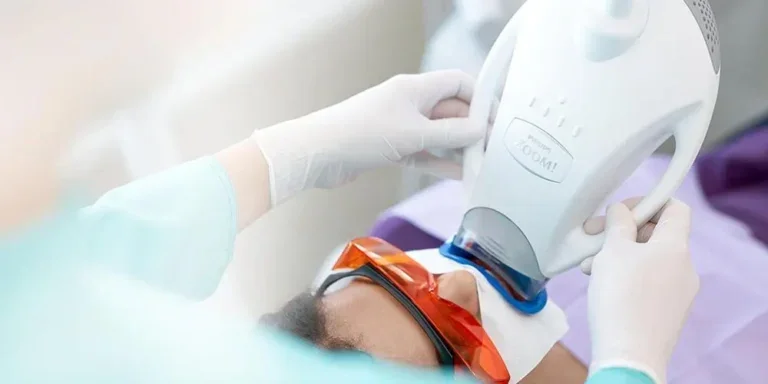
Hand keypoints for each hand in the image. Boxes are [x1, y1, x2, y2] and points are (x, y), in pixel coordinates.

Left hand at [252, 70, 482, 205]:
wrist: (318, 154)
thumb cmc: (361, 134)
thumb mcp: (414, 134)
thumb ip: (450, 135)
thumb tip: (480, 131)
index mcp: (415, 88)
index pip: (459, 83)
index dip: (480, 99)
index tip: (497, 120)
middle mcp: (409, 103)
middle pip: (451, 111)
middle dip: (472, 130)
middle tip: (493, 150)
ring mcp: (400, 126)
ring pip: (438, 136)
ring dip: (458, 150)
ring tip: (481, 166)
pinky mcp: (391, 147)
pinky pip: (424, 153)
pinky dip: (440, 163)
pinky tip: (458, 175)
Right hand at [586, 200, 698, 383]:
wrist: (629, 354)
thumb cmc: (621, 299)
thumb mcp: (613, 250)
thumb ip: (619, 224)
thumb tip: (622, 212)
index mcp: (675, 247)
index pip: (675, 208)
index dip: (647, 203)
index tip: (620, 212)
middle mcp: (684, 267)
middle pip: (657, 235)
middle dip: (623, 233)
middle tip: (595, 238)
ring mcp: (678, 291)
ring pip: (648, 260)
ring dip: (619, 256)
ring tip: (592, 267)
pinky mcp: (668, 311)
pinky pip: (649, 282)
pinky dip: (627, 277)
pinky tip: (604, 286)